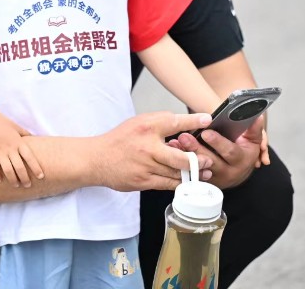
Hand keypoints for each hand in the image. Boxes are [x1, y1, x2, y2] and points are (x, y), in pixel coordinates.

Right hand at [0, 117, 43, 187]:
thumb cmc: (3, 123)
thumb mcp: (17, 127)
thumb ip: (26, 134)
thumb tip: (36, 139)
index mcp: (18, 142)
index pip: (30, 157)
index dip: (36, 168)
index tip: (41, 176)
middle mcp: (10, 148)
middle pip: (20, 167)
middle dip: (25, 178)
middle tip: (28, 185)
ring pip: (8, 171)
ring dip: (13, 180)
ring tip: (16, 185)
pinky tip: (0, 180)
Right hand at [91, 112, 214, 192]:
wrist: (97, 159)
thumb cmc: (119, 140)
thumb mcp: (138, 122)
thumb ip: (160, 123)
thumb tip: (182, 124)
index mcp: (147, 127)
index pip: (175, 122)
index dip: (193, 121)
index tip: (207, 119)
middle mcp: (148, 147)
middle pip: (181, 157)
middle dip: (198, 160)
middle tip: (207, 160)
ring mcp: (146, 166)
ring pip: (176, 173)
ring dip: (192, 174)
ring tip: (205, 173)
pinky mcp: (143, 181)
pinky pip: (167, 184)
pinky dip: (179, 182)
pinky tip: (188, 181)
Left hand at [167, 114, 265, 188]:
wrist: (239, 172)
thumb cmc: (244, 152)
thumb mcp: (252, 141)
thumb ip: (253, 129)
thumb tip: (256, 116)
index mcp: (241, 160)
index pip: (230, 152)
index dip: (218, 142)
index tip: (206, 132)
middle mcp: (229, 172)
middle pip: (211, 162)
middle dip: (197, 149)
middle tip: (184, 136)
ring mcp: (215, 179)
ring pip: (199, 169)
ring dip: (186, 156)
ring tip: (176, 143)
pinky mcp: (204, 182)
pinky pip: (191, 173)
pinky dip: (181, 162)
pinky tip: (173, 152)